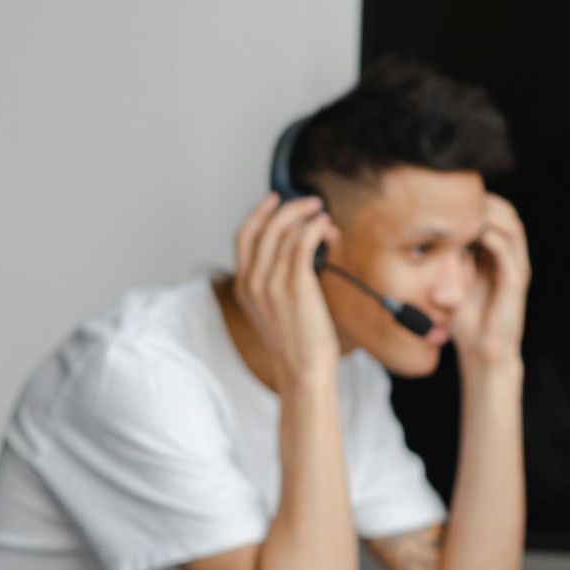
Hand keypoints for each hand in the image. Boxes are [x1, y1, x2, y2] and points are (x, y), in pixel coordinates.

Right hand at [232, 193, 340, 382]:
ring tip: (323, 216)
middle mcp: (253, 281)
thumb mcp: (273, 310)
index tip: (275, 199)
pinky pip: (302, 243)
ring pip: (284, 231)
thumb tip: (296, 249)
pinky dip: (314, 228)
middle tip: (310, 202)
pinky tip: (326, 228)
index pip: (244, 237)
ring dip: (306, 216)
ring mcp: (272, 283)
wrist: (302, 370)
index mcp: (244, 286)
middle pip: (264, 227)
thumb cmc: (296, 343)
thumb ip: (275, 281)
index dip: (259, 213)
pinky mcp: (295, 285)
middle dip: (287, 207)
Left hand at [450, 194, 530, 368]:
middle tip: (460, 193)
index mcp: (497, 254)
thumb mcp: (452, 280)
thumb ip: (448, 256)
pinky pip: (508, 251)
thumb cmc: (464, 317)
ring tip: (468, 207)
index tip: (451, 192)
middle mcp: (511, 256)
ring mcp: (516, 267)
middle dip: (485, 201)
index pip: (495, 214)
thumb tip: (426, 233)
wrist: (482, 351)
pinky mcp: (516, 281)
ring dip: (490, 214)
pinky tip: (474, 232)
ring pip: (512, 227)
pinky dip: (493, 236)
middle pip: (507, 213)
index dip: (478, 200)